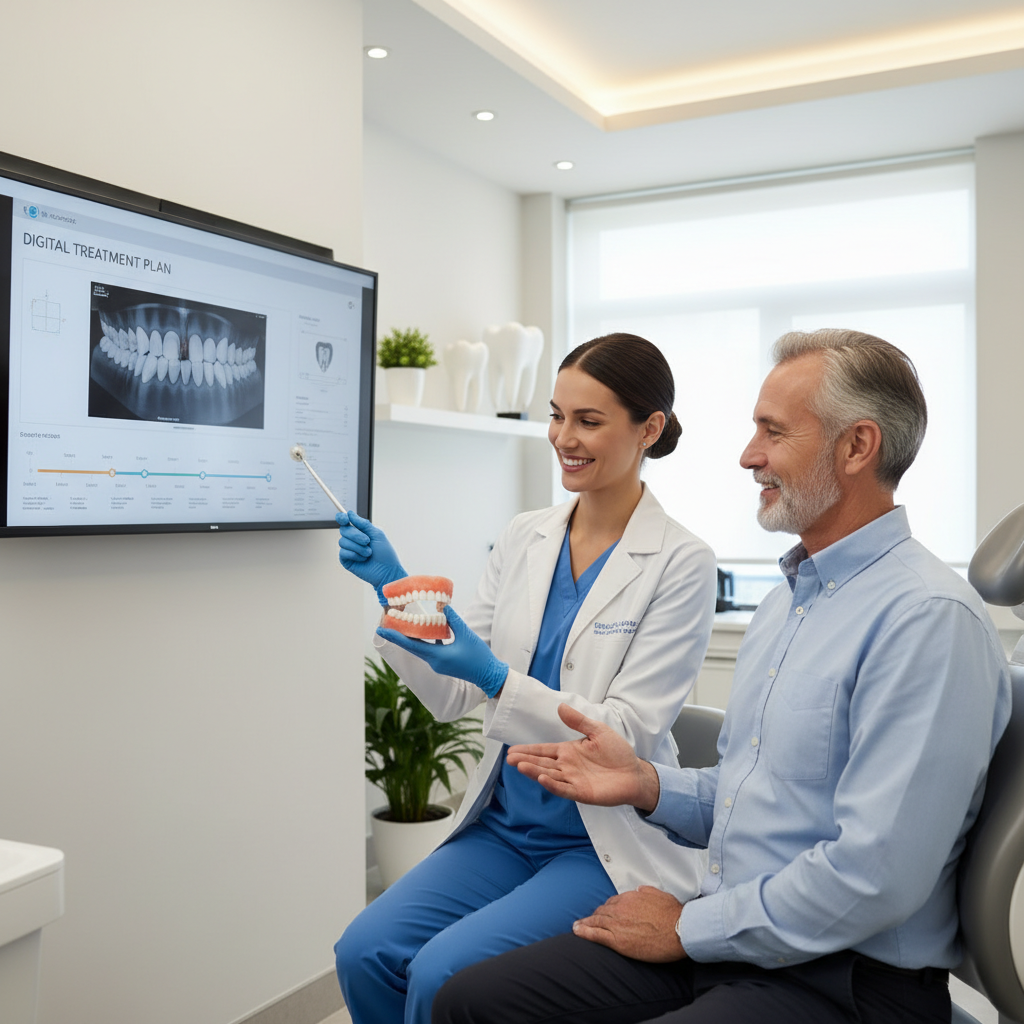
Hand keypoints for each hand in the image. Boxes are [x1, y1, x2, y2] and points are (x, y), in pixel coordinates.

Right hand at [336, 511, 406, 604]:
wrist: (387, 571)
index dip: (342, 518)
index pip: (346, 522)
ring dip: (358, 547)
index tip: (344, 518)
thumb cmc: (385, 553)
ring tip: (369, 553)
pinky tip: (363, 559)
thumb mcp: (376, 534)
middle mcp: (353, 539)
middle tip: (367, 541)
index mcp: (360, 531)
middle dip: (355, 535)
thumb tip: (350, 513)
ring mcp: (349, 550)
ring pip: (342, 541)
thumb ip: (363, 524)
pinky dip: (355, 555)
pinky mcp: (346, 560)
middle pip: (344, 530)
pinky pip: (343, 552)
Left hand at [377, 605, 508, 697]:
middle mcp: (434, 662)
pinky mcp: (444, 663)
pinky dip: (427, 639)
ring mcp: (438, 664)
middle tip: (389, 621)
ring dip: (414, 636)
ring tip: (406, 623)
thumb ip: (453, 620)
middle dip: (400, 634)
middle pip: (413, 646)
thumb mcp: (466, 634)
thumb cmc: (478, 657)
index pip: (411, 645)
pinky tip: (430, 628)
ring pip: (421, 647)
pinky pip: (431, 649)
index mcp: (437, 657)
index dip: (395, 637)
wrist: (489, 675)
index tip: (380, 629)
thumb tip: (443, 606)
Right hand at [507, 704, 660, 810]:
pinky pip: (564, 789)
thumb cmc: (617, 752)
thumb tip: (560, 707)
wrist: (634, 773)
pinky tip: (542, 779)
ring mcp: (573, 780)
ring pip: (549, 775)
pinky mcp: (582, 792)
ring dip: (535, 771)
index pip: (544, 750)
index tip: (512, 750)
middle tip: (509, 759)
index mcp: (569, 752)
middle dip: (526, 760)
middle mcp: (567, 766)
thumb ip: (579, 721)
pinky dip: (553, 785)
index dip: (529, 750)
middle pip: (542, 763)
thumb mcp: (597, 731)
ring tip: (520, 766)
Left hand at [573, 887, 686, 962]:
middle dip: (597, 915)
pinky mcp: (618, 940)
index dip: (609, 908)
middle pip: (603, 911)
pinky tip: (577, 931)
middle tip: (590, 920)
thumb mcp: (660, 895)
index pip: (614, 901)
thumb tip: (639, 890)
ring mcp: (618, 924)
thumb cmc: (674, 915)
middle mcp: (621, 908)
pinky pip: (595, 934)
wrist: (680, 931)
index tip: (606, 912)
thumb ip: (646, 891)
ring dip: (586, 922)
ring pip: (596, 921)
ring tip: (578, 925)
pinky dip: (584, 932)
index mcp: (631, 897)